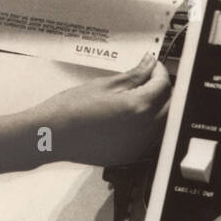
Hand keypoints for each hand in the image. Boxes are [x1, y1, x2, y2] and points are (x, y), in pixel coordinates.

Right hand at [30, 55, 172, 168]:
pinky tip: (133, 116)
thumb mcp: (104, 84)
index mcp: (138, 107)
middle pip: (169, 104)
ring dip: (158, 107)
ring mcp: (138, 145)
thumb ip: (133, 75)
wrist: (52, 136)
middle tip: (147, 78)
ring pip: (163, 123)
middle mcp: (143, 129)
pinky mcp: (131, 155)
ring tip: (140, 95)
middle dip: (162, 89)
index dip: (158, 71)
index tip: (151, 65)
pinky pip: (150, 138)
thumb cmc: (71, 110)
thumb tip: (149, 64)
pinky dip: (149, 125)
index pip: (163, 84)